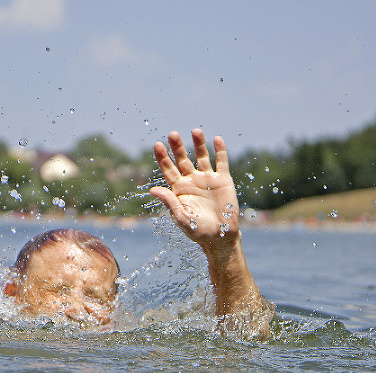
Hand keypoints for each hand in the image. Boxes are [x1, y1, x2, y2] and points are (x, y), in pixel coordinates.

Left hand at [149, 129, 238, 249]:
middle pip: (182, 159)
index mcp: (179, 189)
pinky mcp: (223, 180)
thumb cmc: (198, 230)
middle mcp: (192, 180)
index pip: (168, 169)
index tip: (157, 145)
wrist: (220, 237)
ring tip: (195, 131)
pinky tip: (217, 139)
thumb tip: (153, 189)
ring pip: (201, 157)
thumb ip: (169, 202)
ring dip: (198, 144)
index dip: (163, 157)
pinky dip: (220, 151)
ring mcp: (207, 179)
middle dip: (178, 147)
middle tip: (173, 134)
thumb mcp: (182, 217)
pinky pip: (221, 162)